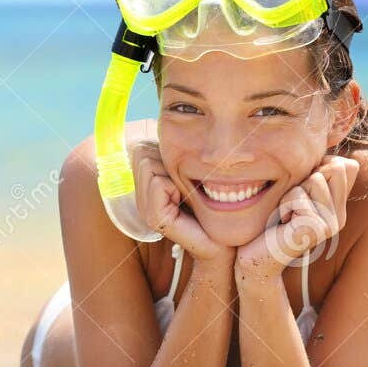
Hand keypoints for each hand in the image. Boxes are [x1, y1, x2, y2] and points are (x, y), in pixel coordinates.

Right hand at [132, 140, 234, 266]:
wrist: (226, 243)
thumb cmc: (217, 205)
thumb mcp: (194, 172)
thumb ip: (178, 154)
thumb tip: (173, 124)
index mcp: (148, 184)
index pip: (141, 148)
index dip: (167, 153)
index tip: (187, 174)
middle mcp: (141, 196)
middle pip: (142, 153)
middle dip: (169, 161)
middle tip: (189, 186)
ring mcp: (145, 208)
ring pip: (148, 164)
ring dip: (175, 174)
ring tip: (190, 195)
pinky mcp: (155, 219)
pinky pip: (158, 183)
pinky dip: (175, 188)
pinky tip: (187, 203)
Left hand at [236, 154, 359, 279]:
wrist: (256, 257)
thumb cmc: (269, 221)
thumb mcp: (294, 192)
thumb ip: (313, 175)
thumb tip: (328, 149)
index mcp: (338, 205)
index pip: (346, 164)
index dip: (318, 167)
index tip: (299, 191)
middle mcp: (339, 215)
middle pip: (335, 166)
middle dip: (304, 178)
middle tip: (291, 203)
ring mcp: (331, 224)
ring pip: (316, 179)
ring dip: (291, 192)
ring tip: (285, 214)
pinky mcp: (318, 229)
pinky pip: (298, 197)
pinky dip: (283, 205)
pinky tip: (281, 224)